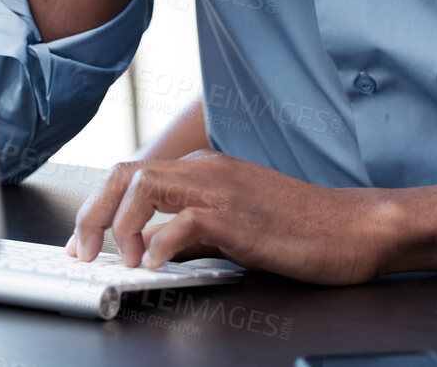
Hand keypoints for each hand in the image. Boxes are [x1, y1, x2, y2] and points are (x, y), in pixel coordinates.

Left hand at [64, 149, 393, 284]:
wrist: (355, 227)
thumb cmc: (303, 229)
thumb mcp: (235, 227)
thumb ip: (191, 232)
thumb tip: (150, 249)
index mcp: (206, 169)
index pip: (134, 174)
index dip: (99, 207)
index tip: (84, 242)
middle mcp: (209, 170)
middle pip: (127, 173)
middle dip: (93, 213)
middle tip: (82, 252)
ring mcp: (224, 189)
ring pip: (145, 185)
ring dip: (120, 224)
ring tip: (121, 260)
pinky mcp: (240, 217)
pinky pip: (184, 221)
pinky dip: (159, 244)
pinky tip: (155, 267)